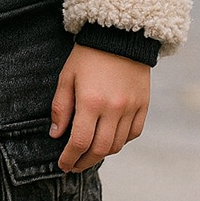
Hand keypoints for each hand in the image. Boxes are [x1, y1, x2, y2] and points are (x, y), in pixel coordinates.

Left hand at [50, 45, 150, 172]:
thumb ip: (60, 107)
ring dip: (102, 154)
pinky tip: (110, 140)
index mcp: (90, 101)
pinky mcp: (143, 105)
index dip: (70, 158)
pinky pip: (134, 133)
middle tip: (74, 166)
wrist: (120, 35)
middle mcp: (113, 108)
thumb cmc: (88, 55)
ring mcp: (131, 108)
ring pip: (118, 145)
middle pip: (100, 149)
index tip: (63, 165)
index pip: (79, 142)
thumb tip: (56, 134)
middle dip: (84, 162)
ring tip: (90, 154)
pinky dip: (121, 141)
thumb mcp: (67, 77)